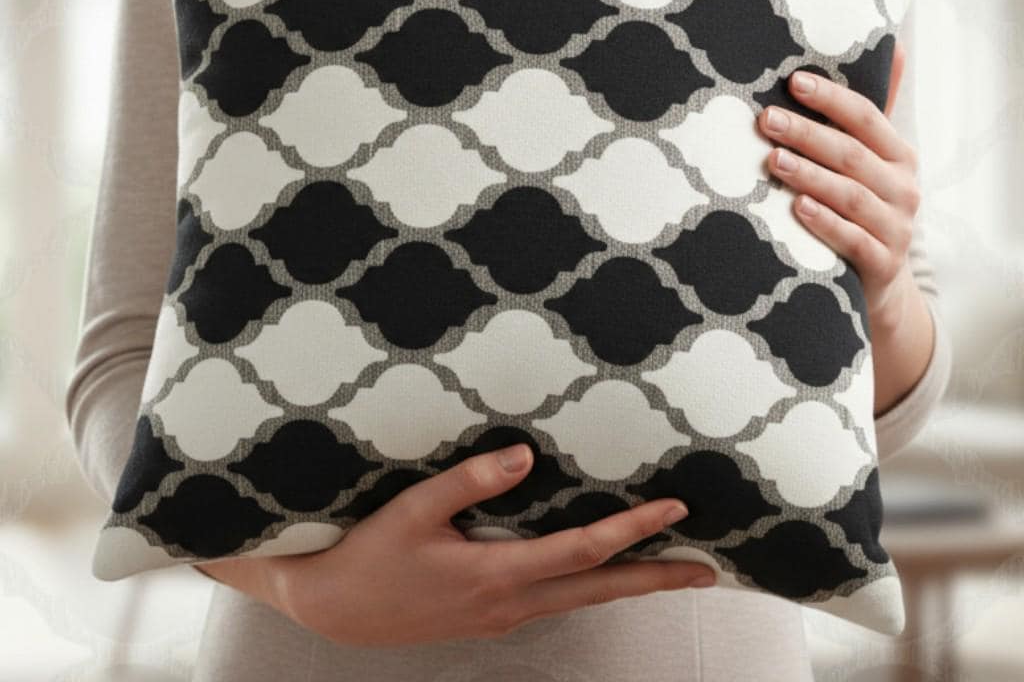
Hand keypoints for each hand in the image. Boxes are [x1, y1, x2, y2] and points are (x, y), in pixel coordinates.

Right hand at [194, 443, 714, 646]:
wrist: (334, 609)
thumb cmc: (371, 555)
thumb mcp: (413, 511)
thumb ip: (469, 481)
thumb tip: (524, 456)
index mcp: (497, 574)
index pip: (584, 550)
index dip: (633, 530)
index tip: (675, 509)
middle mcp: (511, 602)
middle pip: (600, 589)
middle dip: (656, 579)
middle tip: (709, 571)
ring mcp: (503, 615)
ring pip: (583, 598)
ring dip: (629, 584)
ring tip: (668, 571)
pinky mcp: (492, 615)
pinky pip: (559, 599)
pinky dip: (593, 585)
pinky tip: (600, 574)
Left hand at [757, 43, 918, 327]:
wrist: (881, 284)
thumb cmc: (863, 208)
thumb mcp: (873, 162)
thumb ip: (873, 114)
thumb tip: (896, 44)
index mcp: (899, 156)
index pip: (866, 118)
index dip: (831, 99)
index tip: (793, 81)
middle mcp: (903, 188)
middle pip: (851, 154)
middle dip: (807, 134)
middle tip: (766, 119)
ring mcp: (896, 228)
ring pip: (850, 196)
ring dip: (810, 176)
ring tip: (773, 160)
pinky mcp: (881, 263)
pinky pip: (852, 240)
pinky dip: (825, 222)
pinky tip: (797, 208)